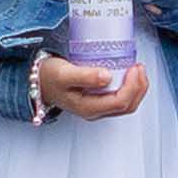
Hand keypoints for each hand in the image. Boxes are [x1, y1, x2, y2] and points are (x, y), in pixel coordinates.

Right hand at [34, 52, 149, 118]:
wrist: (38, 81)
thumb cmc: (49, 77)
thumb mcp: (64, 73)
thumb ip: (85, 75)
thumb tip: (107, 76)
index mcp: (89, 107)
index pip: (120, 101)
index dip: (133, 86)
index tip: (134, 67)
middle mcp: (95, 111)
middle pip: (128, 105)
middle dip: (139, 87)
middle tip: (139, 66)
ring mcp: (98, 107)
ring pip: (126, 104)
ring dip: (137, 87)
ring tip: (137, 69)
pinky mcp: (98, 100)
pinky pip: (120, 98)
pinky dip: (130, 87)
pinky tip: (128, 73)